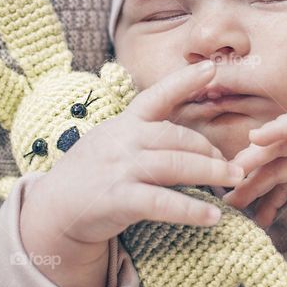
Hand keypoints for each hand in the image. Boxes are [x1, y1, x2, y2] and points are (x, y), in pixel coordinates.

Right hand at [19, 60, 245, 286]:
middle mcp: (123, 140)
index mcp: (124, 124)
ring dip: (210, 173)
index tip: (212, 68)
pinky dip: (191, 210)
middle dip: (210, 150)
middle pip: (177, 137)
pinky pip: (161, 202)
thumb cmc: (91, 176)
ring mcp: (119, 168)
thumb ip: (144, 137)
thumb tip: (187, 140)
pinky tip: (213, 218)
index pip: (157, 96)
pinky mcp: (117, 199)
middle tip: (234, 165)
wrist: (52, 210)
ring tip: (235, 181)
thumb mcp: (112, 144)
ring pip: (175, 165)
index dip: (185, 81)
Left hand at [224, 83, 286, 226]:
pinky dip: (277, 130)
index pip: (280, 187)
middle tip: (227, 201)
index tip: (248, 221)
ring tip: (235, 170)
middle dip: (249, 185)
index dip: (264, 203)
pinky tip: (256, 137)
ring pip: (276, 146)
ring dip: (255, 158)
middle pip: (270, 169)